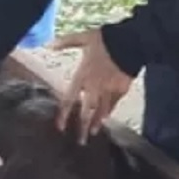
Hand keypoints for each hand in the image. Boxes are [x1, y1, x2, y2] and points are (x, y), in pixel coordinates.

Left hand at [49, 29, 132, 144]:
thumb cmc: (105, 40)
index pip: (69, 99)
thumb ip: (66, 42)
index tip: (60, 127)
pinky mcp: (121, 89)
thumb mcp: (83, 38)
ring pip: (100, 110)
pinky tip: (106, 118)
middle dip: (82, 127)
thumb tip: (49, 44)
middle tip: (80, 141)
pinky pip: (113, 104)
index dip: (64, 114)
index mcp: (82, 75)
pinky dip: (109, 112)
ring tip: (92, 133)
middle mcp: (94, 86)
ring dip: (96, 123)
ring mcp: (108, 89)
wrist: (129, 42)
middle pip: (86, 111)